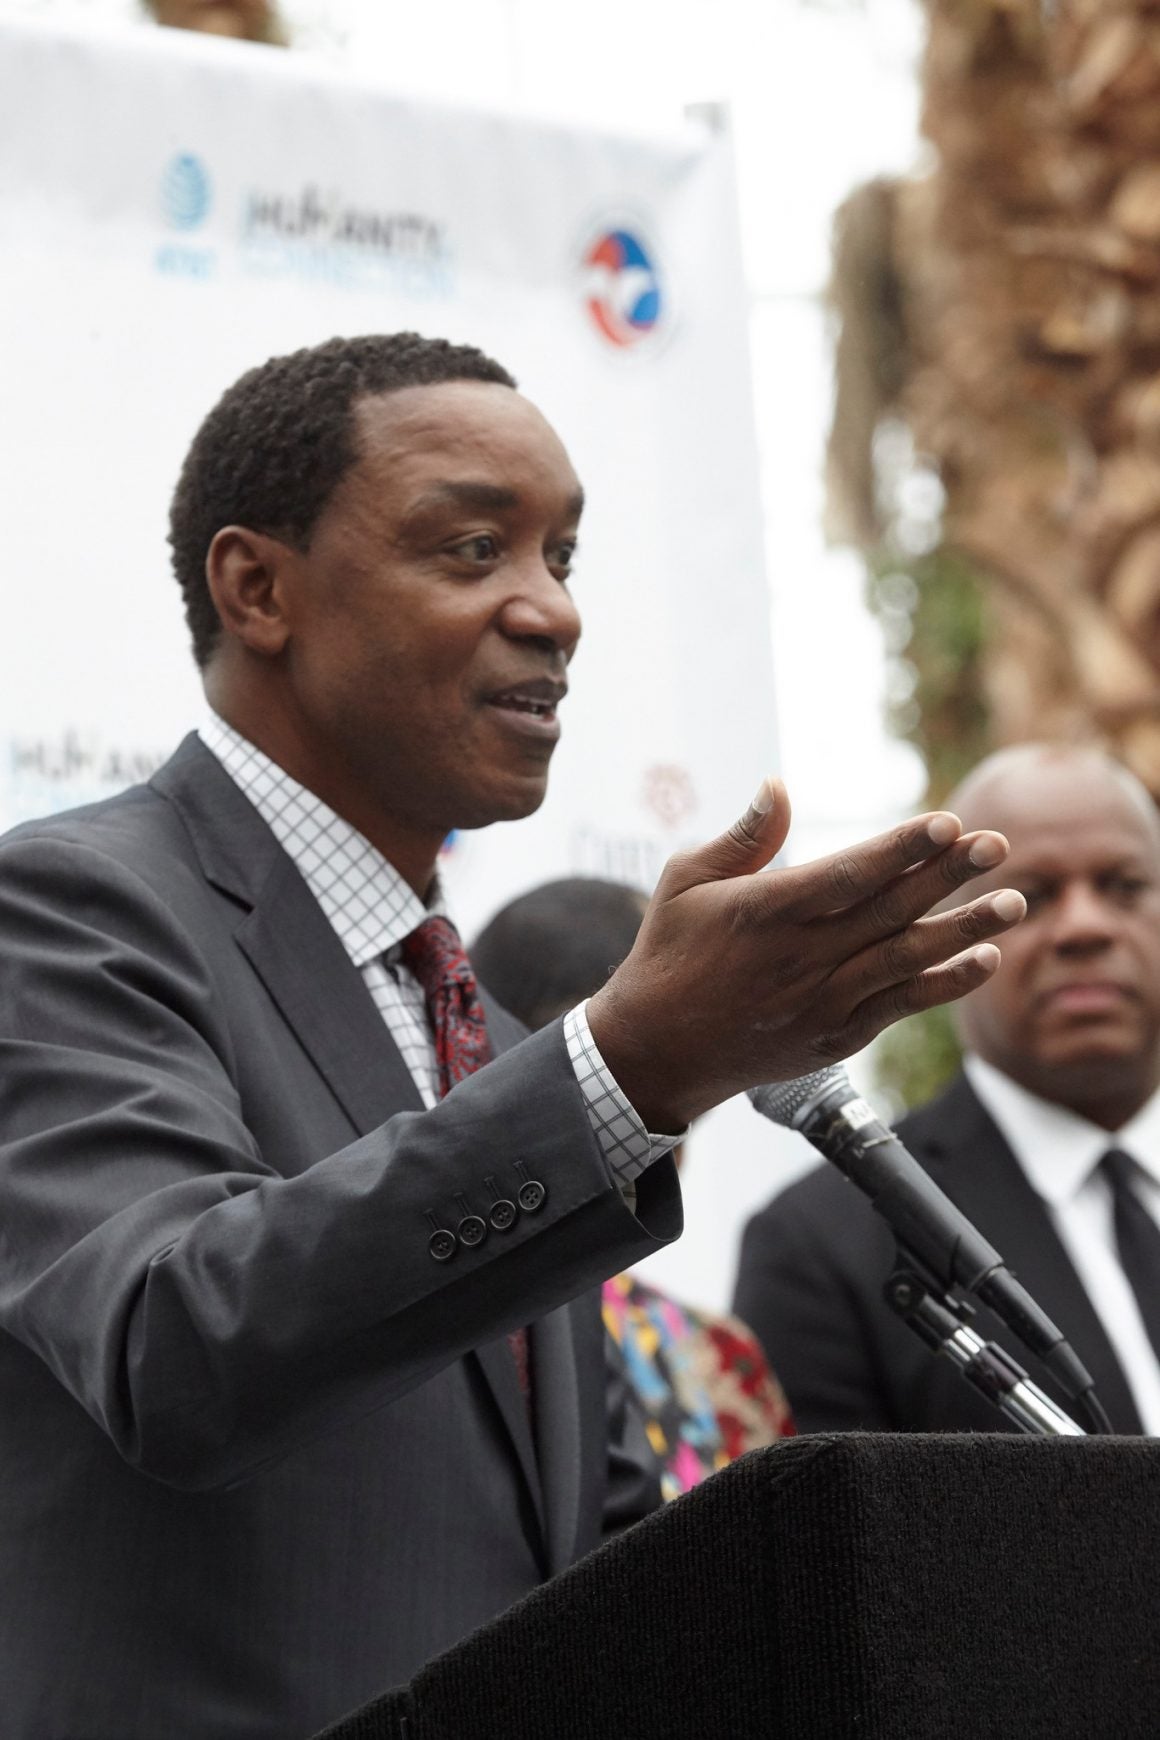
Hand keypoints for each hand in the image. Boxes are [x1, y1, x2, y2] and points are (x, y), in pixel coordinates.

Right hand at [586, 776, 1024, 1130]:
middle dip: (949, 876)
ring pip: (905, 960)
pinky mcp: (834, 1036)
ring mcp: (822, 1001)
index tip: (946, 823)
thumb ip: (743, 838)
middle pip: (889, 911)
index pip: (848, 874)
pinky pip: (900, 1008)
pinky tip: (982, 960)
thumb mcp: (684, 881)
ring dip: (963, 930)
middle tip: (997, 845)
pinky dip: (943, 985)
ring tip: (1013, 902)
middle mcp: (801, 957)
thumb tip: (778, 785)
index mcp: (765, 911)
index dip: (900, 849)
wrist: (656, 1052)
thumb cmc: (668, 953)